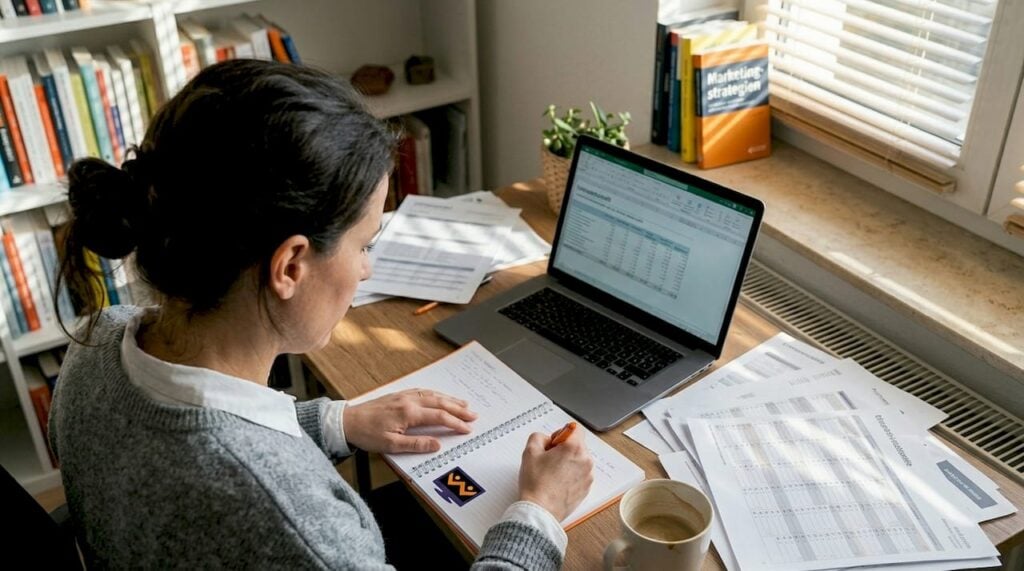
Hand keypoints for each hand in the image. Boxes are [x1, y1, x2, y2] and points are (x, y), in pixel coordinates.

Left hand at [343, 389, 477, 453]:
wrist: (346, 421)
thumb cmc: (367, 434)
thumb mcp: (391, 445)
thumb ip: (416, 444)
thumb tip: (437, 445)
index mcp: (408, 413)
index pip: (439, 417)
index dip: (455, 423)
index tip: (467, 429)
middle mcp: (408, 401)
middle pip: (440, 402)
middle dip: (458, 408)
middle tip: (473, 414)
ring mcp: (403, 396)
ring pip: (432, 394)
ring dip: (449, 399)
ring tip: (463, 403)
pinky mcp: (398, 395)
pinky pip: (422, 391)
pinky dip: (435, 393)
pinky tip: (440, 396)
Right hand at [518, 429, 593, 520]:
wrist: (540, 510)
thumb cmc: (536, 483)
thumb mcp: (530, 451)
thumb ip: (539, 437)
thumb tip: (547, 440)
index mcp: (574, 448)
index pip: (575, 428)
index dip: (561, 433)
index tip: (552, 444)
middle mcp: (586, 460)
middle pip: (577, 445)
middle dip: (564, 449)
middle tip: (548, 460)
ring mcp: (588, 476)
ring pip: (579, 460)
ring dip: (568, 462)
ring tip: (552, 474)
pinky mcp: (587, 488)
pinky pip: (581, 475)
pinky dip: (571, 476)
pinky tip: (557, 484)